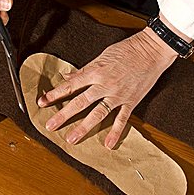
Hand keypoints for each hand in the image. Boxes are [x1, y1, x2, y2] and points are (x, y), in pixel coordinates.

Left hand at [38, 29, 178, 148]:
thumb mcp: (102, 56)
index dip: (54, 94)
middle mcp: (104, 85)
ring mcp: (118, 95)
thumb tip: (68, 76)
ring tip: (71, 139)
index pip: (70, 86)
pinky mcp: (131, 101)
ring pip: (97, 114)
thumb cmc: (127, 50)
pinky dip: (115, 132)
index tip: (42, 102)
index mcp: (96, 71)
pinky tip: (108, 144)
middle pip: (80, 102)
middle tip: (50, 126)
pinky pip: (122, 119)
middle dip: (63, 115)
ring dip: (83, 127)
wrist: (152, 51)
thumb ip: (84, 69)